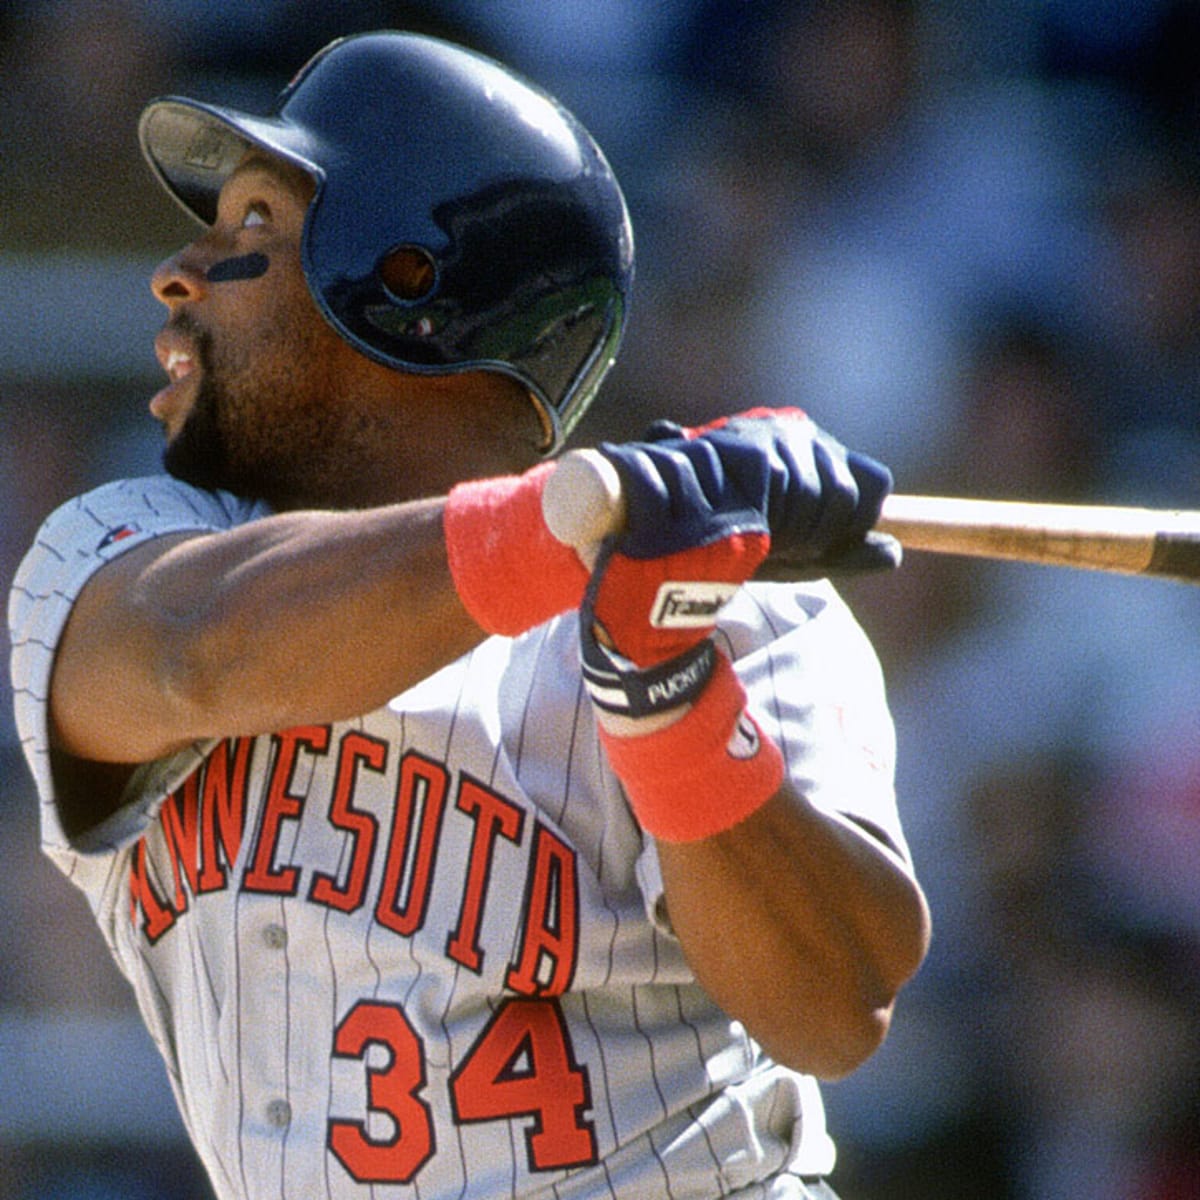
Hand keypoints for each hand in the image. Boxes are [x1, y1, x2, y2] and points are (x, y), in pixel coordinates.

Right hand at [644, 407, 900, 575]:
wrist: (661, 543)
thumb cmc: (728, 546)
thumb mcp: (795, 554)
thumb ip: (843, 552)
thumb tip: (895, 553)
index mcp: (807, 446)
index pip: (871, 483)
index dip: (852, 525)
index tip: (812, 548)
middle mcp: (792, 431)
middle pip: (848, 493)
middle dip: (821, 538)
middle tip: (776, 550)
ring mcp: (771, 438)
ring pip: (828, 496)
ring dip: (800, 536)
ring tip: (760, 542)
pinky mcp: (750, 452)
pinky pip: (797, 494)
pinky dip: (782, 525)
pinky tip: (753, 532)